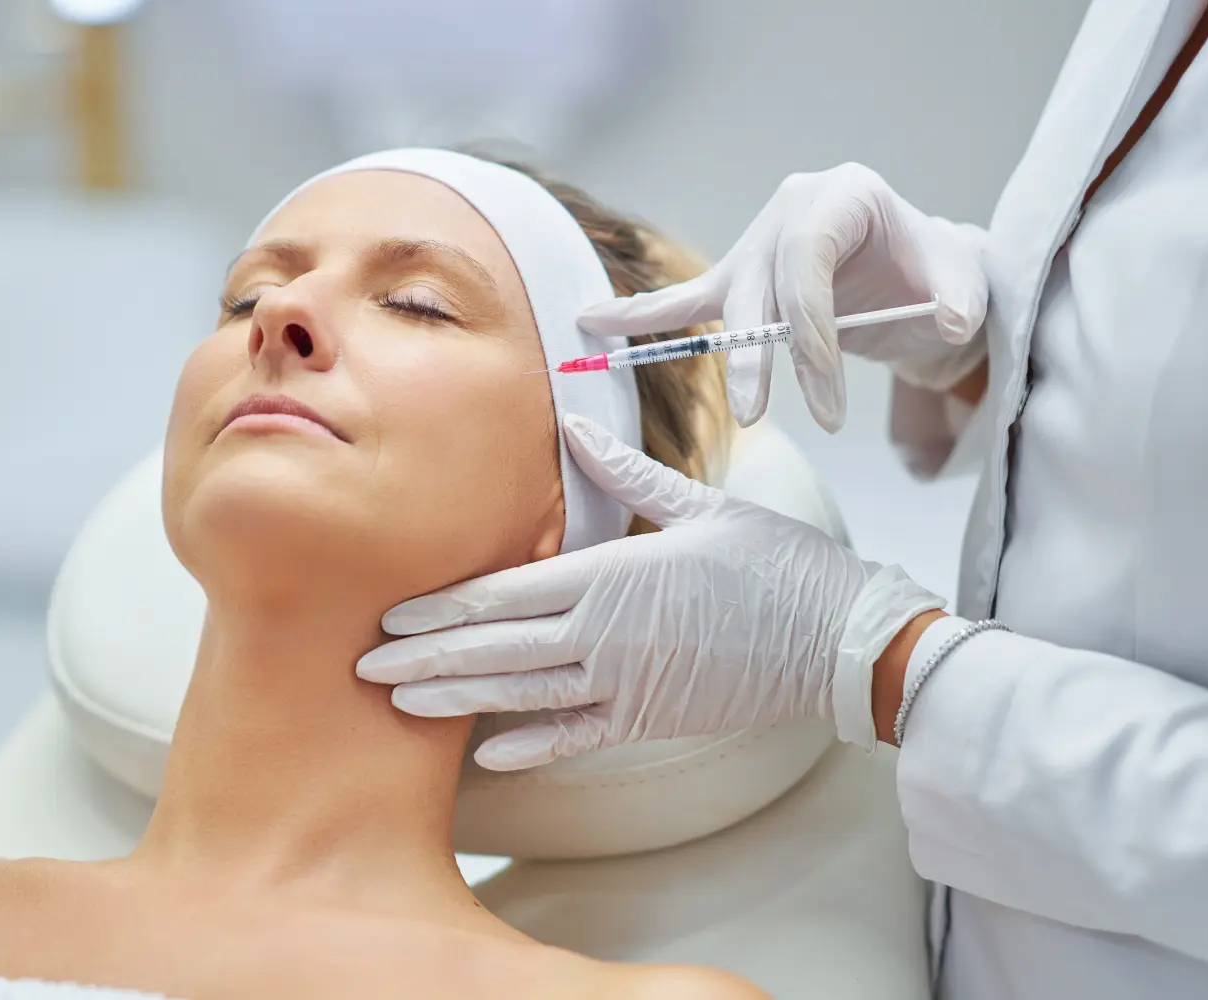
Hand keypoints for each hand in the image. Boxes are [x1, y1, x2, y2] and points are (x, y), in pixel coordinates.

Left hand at [355, 415, 944, 770]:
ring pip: (521, 696)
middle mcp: (605, 636)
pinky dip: (529, 745)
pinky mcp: (649, 719)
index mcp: (611, 576)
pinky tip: (487, 753)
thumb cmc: (777, 564)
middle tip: (364, 666)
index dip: (441, 606)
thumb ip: (626, 474)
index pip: (504, 594)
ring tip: (400, 705)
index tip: (390, 612)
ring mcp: (625, 685)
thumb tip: (574, 425)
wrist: (843, 642)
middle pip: (495, 649)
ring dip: (456, 701)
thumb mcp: (702, 505)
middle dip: (424, 657)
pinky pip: (576, 735)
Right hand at [578, 163, 989, 430]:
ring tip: (742, 409)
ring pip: (726, 300)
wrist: (918, 272)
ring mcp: (757, 241)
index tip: (830, 403)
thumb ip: (961, 298)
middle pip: (762, 285)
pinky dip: (641, 314)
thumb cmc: (936, 273)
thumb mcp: (964, 281)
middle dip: (764, 357)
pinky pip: (685, 298)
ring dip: (731, 359)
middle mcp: (792, 208)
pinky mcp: (737, 276)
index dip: (811, 332)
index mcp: (843, 194)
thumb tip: (945, 318)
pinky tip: (592, 321)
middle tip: (767, 418)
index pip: (809, 261)